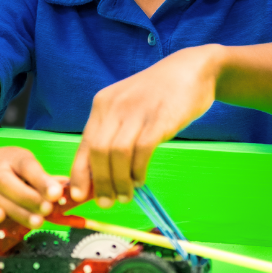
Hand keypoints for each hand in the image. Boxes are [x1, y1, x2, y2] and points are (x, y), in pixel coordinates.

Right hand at [0, 141, 63, 227]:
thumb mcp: (19, 162)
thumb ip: (42, 178)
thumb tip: (68, 188)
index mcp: (10, 159)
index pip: (26, 166)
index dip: (41, 180)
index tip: (55, 192)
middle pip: (10, 186)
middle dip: (30, 200)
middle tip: (48, 210)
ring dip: (18, 215)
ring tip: (36, 223)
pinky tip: (5, 227)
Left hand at [70, 45, 221, 208]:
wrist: (192, 70)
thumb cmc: (158, 95)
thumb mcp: (127, 107)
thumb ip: (113, 133)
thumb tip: (100, 172)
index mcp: (102, 105)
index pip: (84, 144)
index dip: (80, 172)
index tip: (79, 195)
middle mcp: (114, 107)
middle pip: (98, 151)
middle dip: (99, 182)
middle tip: (106, 202)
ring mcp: (136, 112)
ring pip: (116, 154)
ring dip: (119, 181)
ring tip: (125, 196)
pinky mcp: (159, 119)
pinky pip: (141, 150)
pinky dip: (138, 170)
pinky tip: (140, 180)